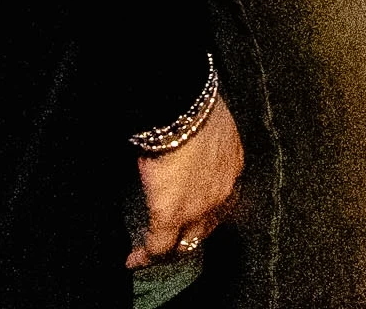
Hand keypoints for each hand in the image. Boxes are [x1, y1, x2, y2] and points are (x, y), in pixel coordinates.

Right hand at [129, 95, 242, 269]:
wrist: (185, 110)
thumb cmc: (195, 105)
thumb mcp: (208, 123)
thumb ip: (203, 140)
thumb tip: (188, 138)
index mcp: (231, 164)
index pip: (223, 196)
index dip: (208, 208)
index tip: (196, 211)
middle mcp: (221, 191)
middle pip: (208, 224)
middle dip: (192, 233)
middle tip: (176, 240)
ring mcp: (197, 206)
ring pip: (186, 239)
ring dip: (171, 245)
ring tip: (154, 251)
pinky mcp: (171, 214)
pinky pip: (159, 244)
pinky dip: (145, 254)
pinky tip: (133, 259)